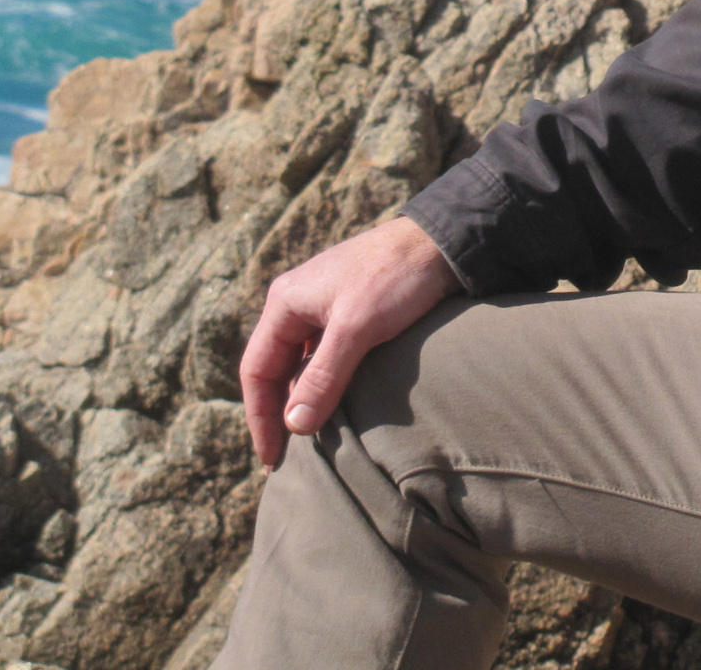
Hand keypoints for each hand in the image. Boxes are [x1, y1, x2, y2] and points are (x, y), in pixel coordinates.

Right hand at [239, 215, 463, 468]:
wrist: (443, 242)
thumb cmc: (396, 278)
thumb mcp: (357, 328)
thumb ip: (324, 377)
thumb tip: (295, 427)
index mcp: (285, 302)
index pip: (256, 370)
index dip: (260, 417)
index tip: (271, 458)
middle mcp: (298, 304)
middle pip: (276, 369)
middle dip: (278, 413)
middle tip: (285, 459)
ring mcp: (324, 308)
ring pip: (302, 365)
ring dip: (304, 400)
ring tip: (311, 440)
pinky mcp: (352, 313)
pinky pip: (327, 357)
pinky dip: (326, 384)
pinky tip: (337, 407)